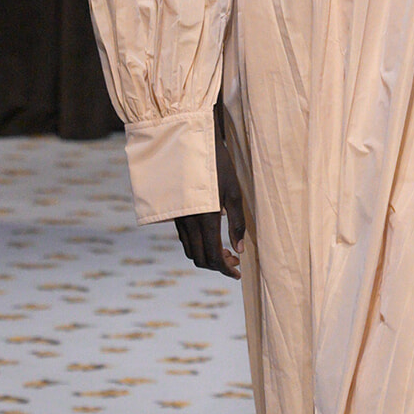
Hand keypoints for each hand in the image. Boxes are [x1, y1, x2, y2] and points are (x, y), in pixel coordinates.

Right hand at [173, 111, 245, 279]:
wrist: (187, 141)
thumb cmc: (216, 164)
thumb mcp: (233, 191)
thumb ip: (237, 223)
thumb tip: (240, 249)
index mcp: (206, 218)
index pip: (213, 257)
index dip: (226, 269)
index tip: (238, 272)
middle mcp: (188, 222)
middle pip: (199, 258)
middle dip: (217, 266)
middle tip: (235, 261)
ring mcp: (178, 217)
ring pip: (189, 250)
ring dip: (207, 256)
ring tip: (225, 250)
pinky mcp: (173, 211)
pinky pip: (184, 237)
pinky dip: (197, 244)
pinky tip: (211, 236)